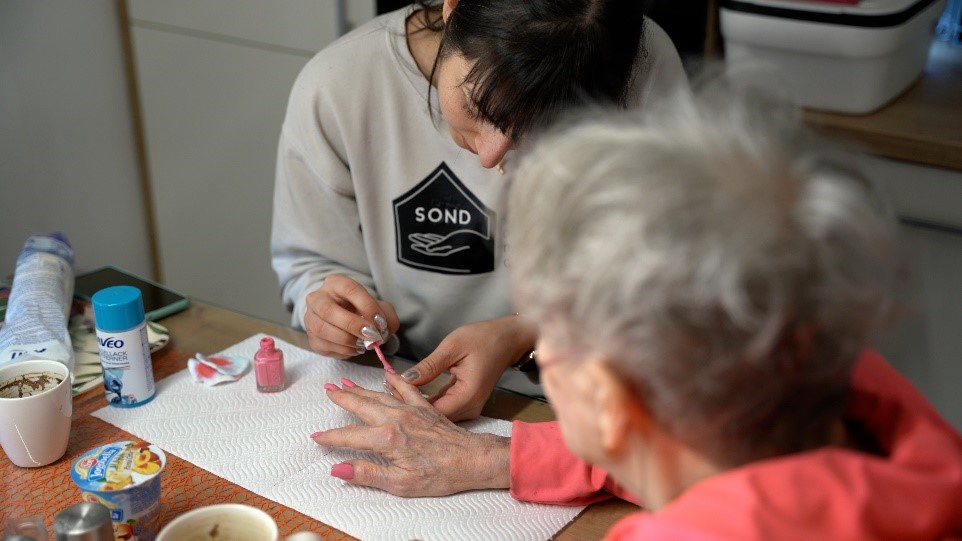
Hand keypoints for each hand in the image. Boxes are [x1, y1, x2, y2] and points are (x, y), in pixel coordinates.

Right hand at [304, 274, 398, 358]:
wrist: (347, 323)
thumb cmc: (362, 311)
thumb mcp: (379, 308)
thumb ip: (387, 316)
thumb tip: (383, 330)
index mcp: (336, 283)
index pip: (350, 289)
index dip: (367, 305)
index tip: (380, 321)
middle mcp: (318, 298)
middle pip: (328, 310)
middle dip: (352, 324)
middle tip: (371, 335)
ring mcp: (310, 318)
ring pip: (321, 329)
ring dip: (346, 339)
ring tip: (363, 344)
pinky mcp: (311, 338)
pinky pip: (324, 345)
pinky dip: (343, 349)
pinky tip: (355, 348)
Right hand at [314, 373, 510, 496]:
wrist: (472, 458)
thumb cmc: (440, 475)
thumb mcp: (400, 483)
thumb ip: (367, 474)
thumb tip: (338, 468)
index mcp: (387, 439)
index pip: (349, 436)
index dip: (331, 437)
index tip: (317, 437)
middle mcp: (396, 419)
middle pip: (361, 405)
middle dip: (342, 398)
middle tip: (327, 390)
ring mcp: (411, 410)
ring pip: (379, 395)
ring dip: (360, 389)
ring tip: (345, 383)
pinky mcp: (425, 407)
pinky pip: (406, 389)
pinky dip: (394, 380)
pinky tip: (386, 374)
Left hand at [401, 316, 536, 421]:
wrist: (507, 339)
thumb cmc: (483, 339)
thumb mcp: (452, 347)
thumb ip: (428, 366)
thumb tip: (403, 379)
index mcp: (468, 395)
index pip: (432, 412)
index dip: (408, 404)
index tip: (388, 390)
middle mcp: (470, 407)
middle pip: (433, 417)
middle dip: (409, 406)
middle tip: (385, 391)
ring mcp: (470, 407)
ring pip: (436, 414)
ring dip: (416, 404)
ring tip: (393, 390)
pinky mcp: (467, 403)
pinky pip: (443, 407)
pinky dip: (426, 401)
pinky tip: (409, 392)